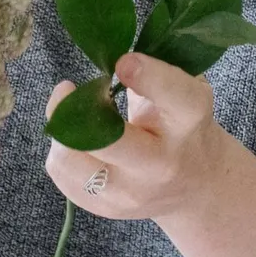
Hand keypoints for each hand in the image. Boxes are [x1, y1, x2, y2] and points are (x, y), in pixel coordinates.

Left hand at [44, 52, 231, 221]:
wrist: (194, 184)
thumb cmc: (182, 124)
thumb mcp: (184, 90)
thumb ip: (154, 71)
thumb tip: (109, 47)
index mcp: (189, 121)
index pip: (174, 96)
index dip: (146, 74)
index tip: (122, 61)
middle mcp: (161, 164)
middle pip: (107, 140)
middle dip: (75, 109)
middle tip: (67, 88)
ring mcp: (131, 193)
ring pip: (71, 161)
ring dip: (61, 130)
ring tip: (70, 115)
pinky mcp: (106, 209)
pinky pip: (61, 174)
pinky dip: (61, 149)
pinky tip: (75, 138)